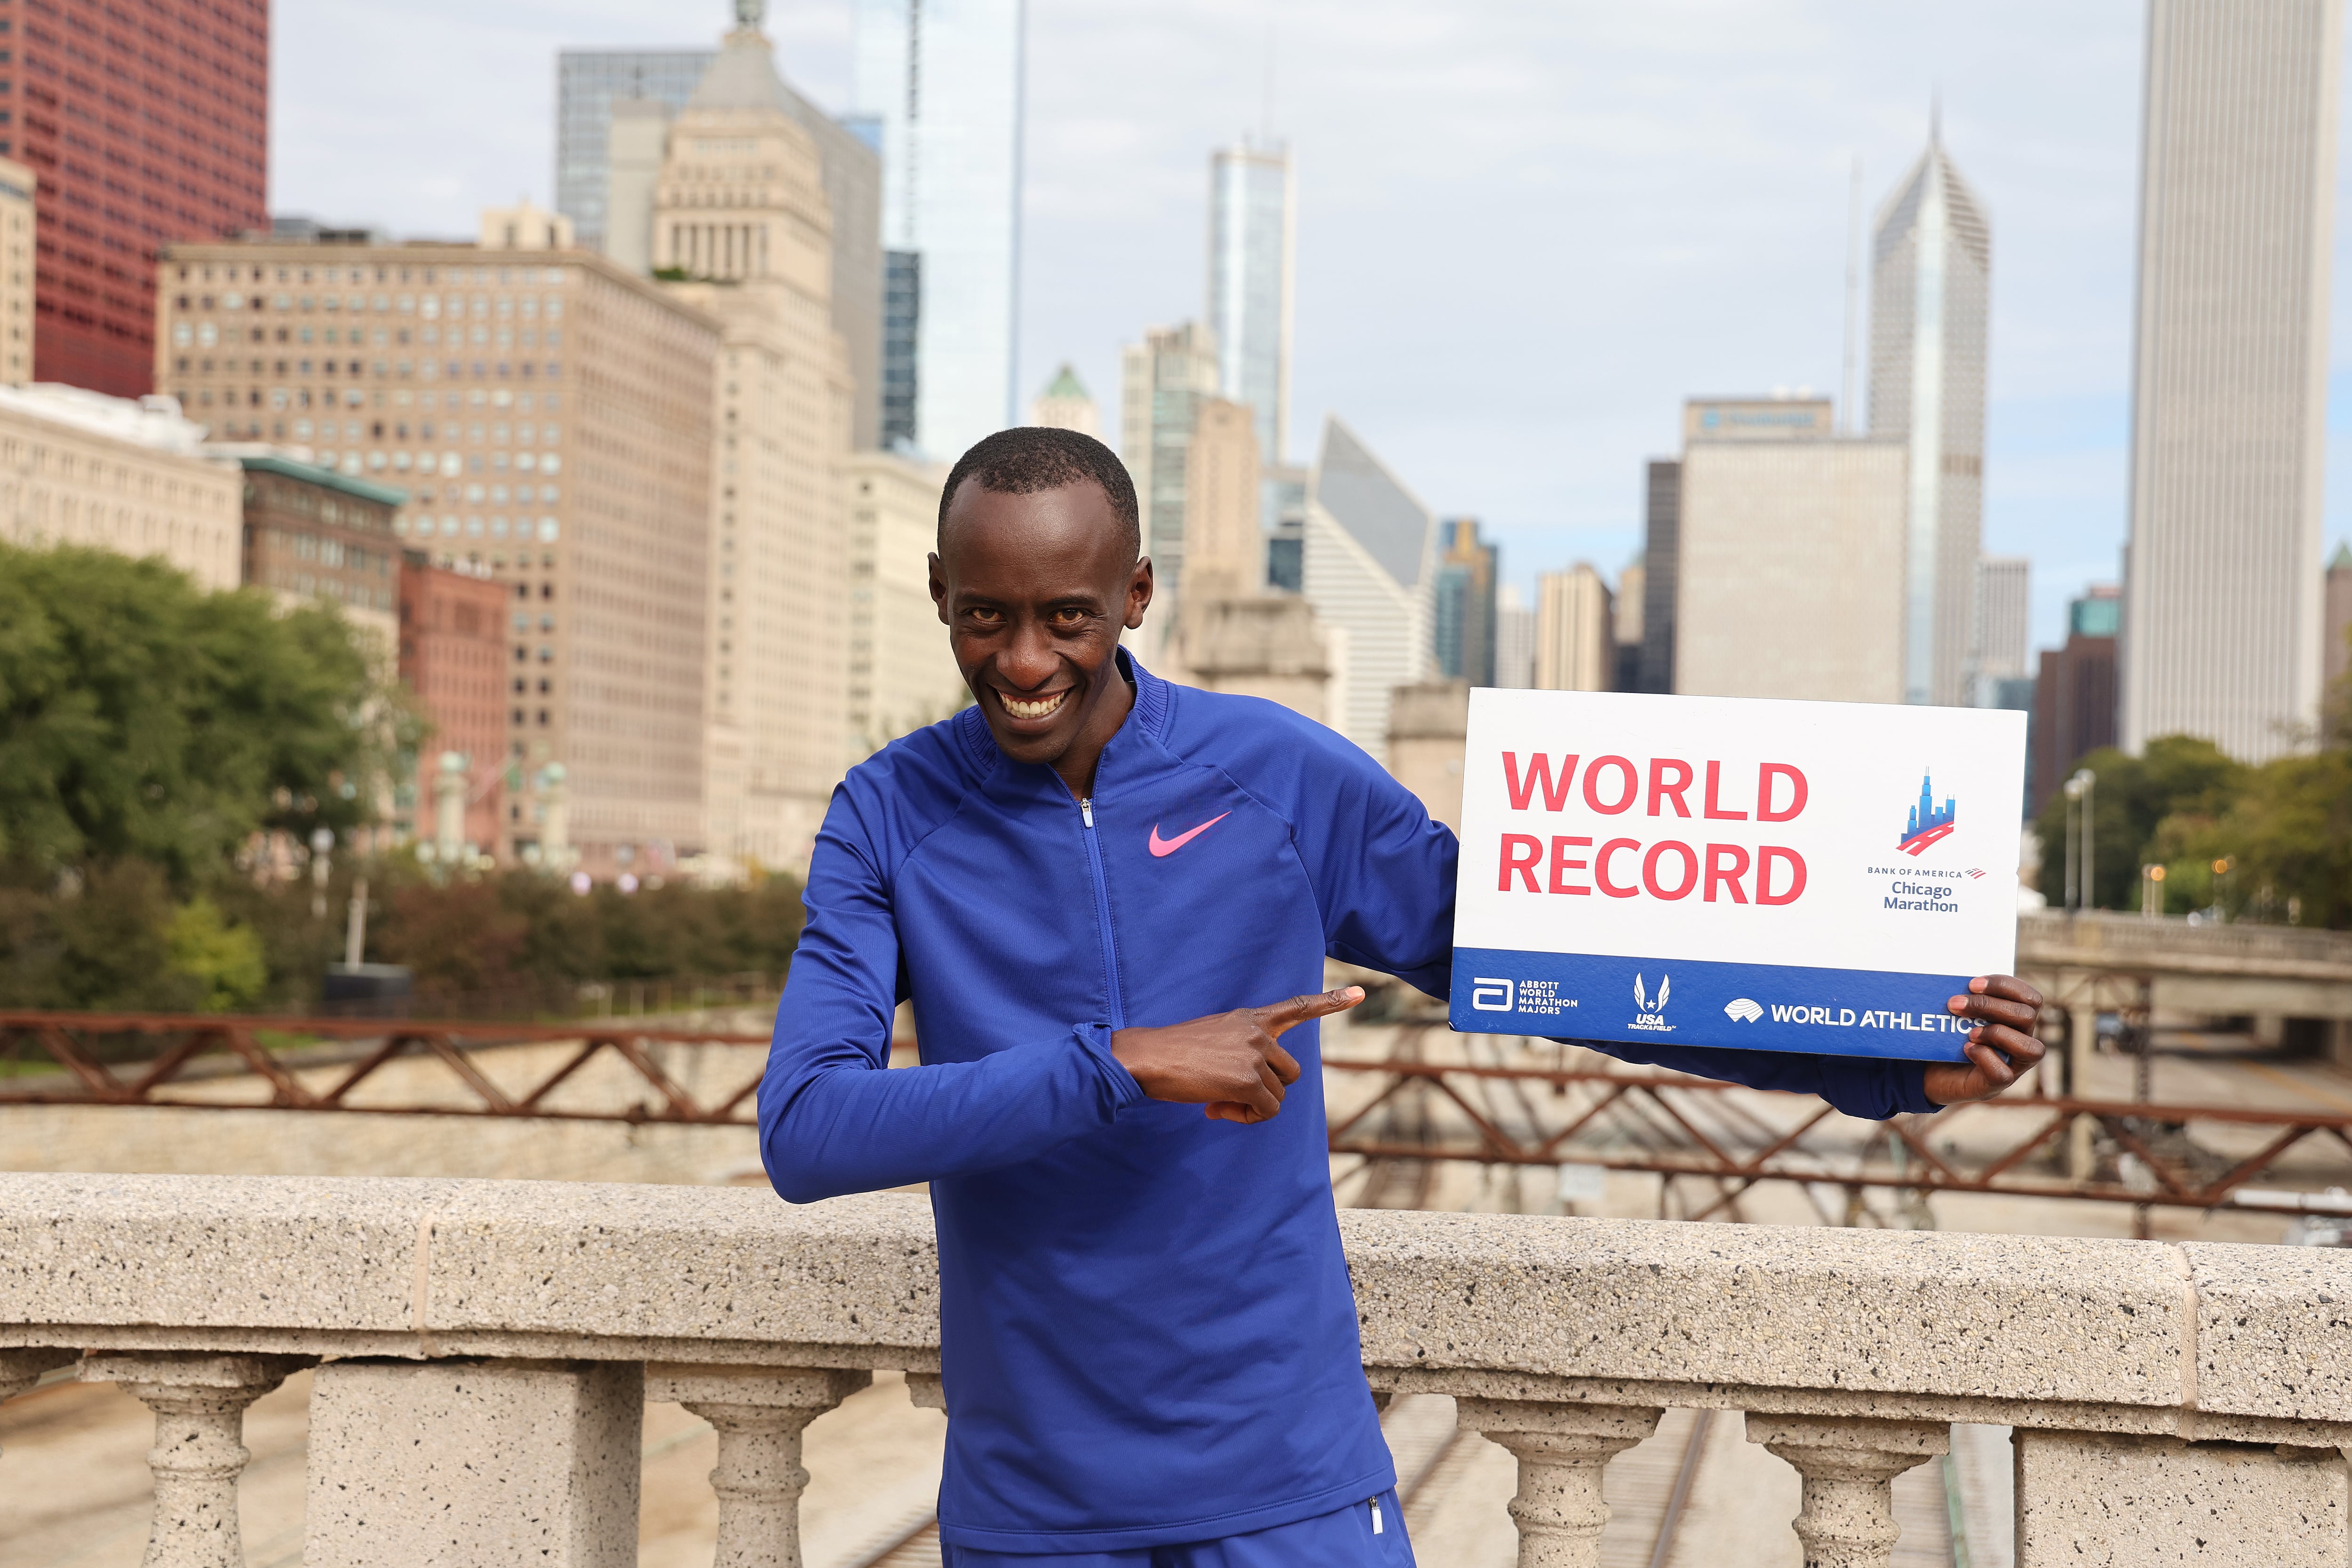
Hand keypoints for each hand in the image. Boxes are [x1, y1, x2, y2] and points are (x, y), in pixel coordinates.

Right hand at [1111, 987, 1364, 1124]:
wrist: (1147, 1056)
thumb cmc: (1173, 1051)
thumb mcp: (1215, 1037)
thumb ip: (1242, 1051)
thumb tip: (1255, 1092)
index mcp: (1250, 1018)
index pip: (1297, 1006)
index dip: (1331, 1001)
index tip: (1361, 993)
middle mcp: (1259, 1032)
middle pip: (1290, 1073)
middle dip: (1267, 1090)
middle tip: (1230, 1096)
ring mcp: (1255, 1055)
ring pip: (1278, 1096)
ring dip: (1252, 1106)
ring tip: (1219, 1102)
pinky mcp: (1248, 1080)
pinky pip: (1265, 1111)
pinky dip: (1245, 1117)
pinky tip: (1215, 1109)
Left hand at [1921, 975, 2047, 1104]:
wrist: (1931, 1072)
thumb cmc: (1947, 1036)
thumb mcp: (1957, 1014)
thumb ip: (1964, 998)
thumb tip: (1949, 982)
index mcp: (2017, 1019)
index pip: (2030, 998)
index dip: (2005, 986)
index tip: (1972, 984)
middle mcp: (2022, 1041)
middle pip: (2027, 1016)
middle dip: (1989, 1005)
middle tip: (1954, 1004)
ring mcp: (2013, 1065)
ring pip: (2032, 1049)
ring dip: (1998, 1033)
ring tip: (1969, 1032)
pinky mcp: (1995, 1085)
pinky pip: (2003, 1074)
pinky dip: (1984, 1058)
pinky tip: (1965, 1049)